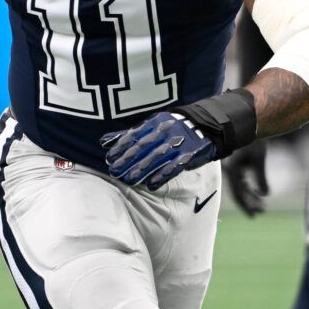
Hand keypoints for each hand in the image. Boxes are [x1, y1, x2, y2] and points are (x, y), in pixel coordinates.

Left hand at [101, 112, 218, 189]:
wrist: (205, 126)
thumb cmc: (171, 129)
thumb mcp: (151, 126)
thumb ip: (128, 135)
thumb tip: (103, 141)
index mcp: (154, 123)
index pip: (135, 135)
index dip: (121, 147)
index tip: (109, 158)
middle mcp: (165, 132)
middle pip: (144, 147)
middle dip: (128, 159)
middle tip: (114, 171)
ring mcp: (178, 143)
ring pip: (157, 157)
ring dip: (142, 169)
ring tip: (129, 180)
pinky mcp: (189, 154)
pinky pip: (175, 166)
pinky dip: (162, 176)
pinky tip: (151, 185)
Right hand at [224, 140, 268, 215]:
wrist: (248, 122)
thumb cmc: (254, 140)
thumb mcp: (259, 159)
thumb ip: (261, 178)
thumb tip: (266, 194)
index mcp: (231, 170)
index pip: (238, 193)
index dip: (246, 205)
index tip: (255, 214)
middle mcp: (228, 170)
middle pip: (238, 192)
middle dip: (249, 203)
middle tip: (261, 212)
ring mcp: (231, 168)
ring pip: (239, 187)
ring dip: (250, 196)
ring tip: (262, 206)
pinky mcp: (234, 165)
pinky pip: (240, 180)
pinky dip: (249, 187)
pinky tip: (258, 192)